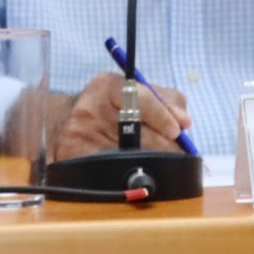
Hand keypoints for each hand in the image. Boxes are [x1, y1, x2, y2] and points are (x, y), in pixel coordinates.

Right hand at [55, 71, 190, 158]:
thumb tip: (184, 122)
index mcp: (109, 85)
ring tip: (160, 160)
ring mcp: (78, 131)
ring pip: (124, 151)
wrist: (69, 121)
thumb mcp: (139, 93)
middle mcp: (90, 106)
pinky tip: (136, 168)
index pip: (139, 98)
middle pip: (133, 128)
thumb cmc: (115, 107)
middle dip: (161, 143)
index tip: (177, 131)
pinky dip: (127, 168)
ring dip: (148, 159)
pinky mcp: (72, 154)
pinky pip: (108, 166)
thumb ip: (167, 102)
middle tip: (177, 152)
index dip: (162, 116)